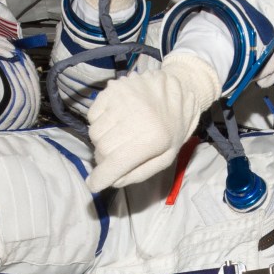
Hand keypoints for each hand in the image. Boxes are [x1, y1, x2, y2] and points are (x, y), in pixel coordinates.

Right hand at [86, 53, 221, 191]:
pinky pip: (92, 115)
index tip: (94, 185)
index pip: (115, 162)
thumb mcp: (165, 158)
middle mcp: (135, 117)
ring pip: (95, 133)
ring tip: (118, 137)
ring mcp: (121, 100)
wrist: (180, 90)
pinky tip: (114, 121)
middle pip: (102, 150)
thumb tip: (112, 182)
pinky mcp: (112, 89)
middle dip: (105, 159)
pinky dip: (99, 123)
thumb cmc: (173, 129)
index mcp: (152, 138)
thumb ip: (139, 173)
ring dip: (101, 141)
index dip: (101, 177)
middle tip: (116, 157)